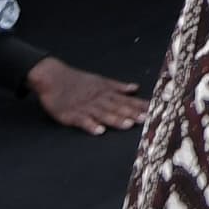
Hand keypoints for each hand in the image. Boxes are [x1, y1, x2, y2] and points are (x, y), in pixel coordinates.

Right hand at [26, 59, 144, 131]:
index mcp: (105, 92)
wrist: (52, 77)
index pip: (126, 100)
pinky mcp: (71, 114)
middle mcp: (98, 99)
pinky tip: (99, 131)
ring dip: (115, 119)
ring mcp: (85, 107)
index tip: (155, 110)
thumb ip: (117, 86)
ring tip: (127, 124)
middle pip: (117, 107)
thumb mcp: (99, 80)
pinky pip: (82, 121)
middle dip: (132, 113)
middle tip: (146, 119)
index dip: (140, 105)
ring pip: (102, 114)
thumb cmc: (77, 80)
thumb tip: (135, 88)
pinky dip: (90, 125)